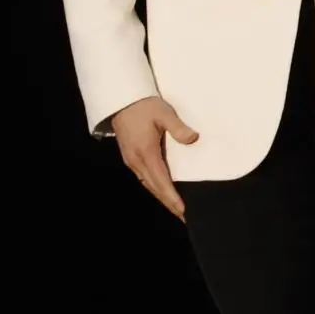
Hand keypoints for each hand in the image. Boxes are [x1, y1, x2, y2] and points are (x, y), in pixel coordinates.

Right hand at [111, 96, 198, 220]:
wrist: (121, 98)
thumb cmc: (144, 105)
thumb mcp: (163, 112)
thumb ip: (178, 127)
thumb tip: (193, 138)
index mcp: (146, 153)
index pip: (162, 182)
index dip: (172, 197)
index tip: (183, 210)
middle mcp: (137, 161)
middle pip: (154, 188)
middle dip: (168, 202)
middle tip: (183, 216)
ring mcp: (130, 160)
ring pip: (147, 184)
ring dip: (161, 196)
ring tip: (174, 207)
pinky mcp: (128, 156)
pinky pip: (142, 178)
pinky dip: (153, 187)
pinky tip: (159, 188)